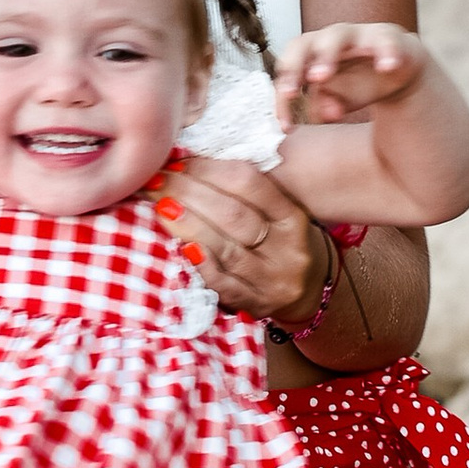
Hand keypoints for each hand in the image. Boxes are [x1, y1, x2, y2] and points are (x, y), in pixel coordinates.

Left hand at [163, 156, 326, 321]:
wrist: (311, 294)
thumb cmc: (280, 244)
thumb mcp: (278, 214)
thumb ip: (246, 192)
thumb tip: (189, 163)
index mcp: (292, 216)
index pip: (249, 183)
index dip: (209, 169)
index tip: (178, 161)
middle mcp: (287, 247)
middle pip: (234, 215)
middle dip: (190, 193)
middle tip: (157, 180)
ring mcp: (273, 279)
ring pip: (227, 249)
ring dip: (189, 225)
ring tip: (161, 206)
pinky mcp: (257, 305)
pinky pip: (225, 285)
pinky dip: (202, 265)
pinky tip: (181, 249)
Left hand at [279, 21, 426, 121]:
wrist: (397, 72)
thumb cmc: (360, 82)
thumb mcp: (339, 100)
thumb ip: (327, 106)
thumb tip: (328, 114)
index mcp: (312, 55)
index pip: (288, 70)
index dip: (282, 97)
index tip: (286, 126)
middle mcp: (330, 40)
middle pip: (303, 43)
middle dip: (293, 66)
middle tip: (291, 93)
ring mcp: (358, 35)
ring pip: (337, 35)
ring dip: (326, 55)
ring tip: (321, 77)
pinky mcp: (387, 37)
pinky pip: (385, 41)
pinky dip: (385, 52)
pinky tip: (386, 67)